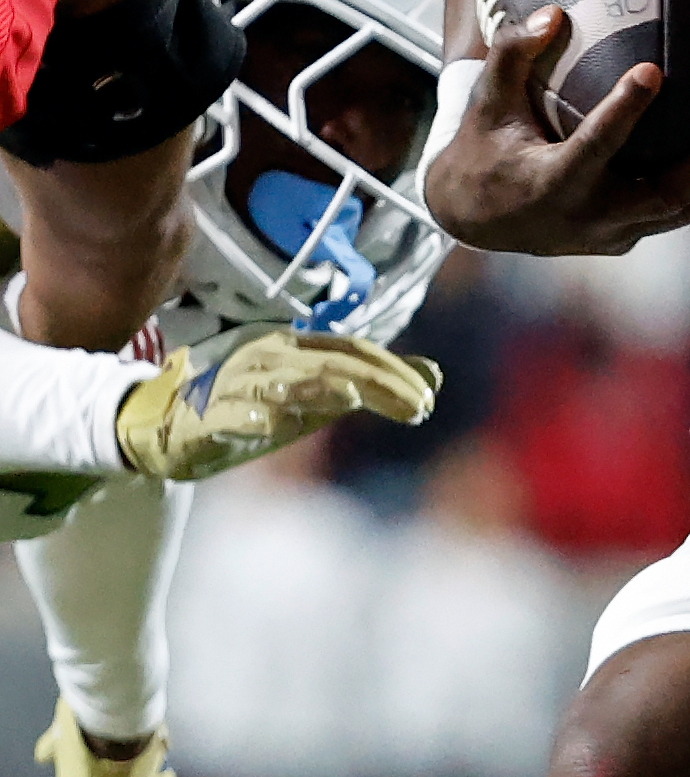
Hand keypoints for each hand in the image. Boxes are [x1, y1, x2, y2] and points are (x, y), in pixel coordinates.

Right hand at [116, 327, 439, 480]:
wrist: (169, 428)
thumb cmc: (255, 409)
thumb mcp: (319, 398)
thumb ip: (372, 385)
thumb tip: (434, 376)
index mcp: (296, 348)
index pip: (354, 352)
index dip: (393, 371)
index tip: (429, 397)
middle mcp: (267, 358)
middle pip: (329, 365)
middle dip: (376, 383)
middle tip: (417, 407)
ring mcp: (234, 386)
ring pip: (280, 383)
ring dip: (317, 390)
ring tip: (352, 398)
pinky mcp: (204, 419)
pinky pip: (227, 415)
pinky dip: (248, 418)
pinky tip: (270, 426)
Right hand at [421, 5, 689, 256]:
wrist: (479, 219)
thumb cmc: (484, 148)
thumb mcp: (486, 102)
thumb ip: (512, 55)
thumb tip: (554, 12)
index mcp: (548, 184)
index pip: (593, 148)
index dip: (623, 113)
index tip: (652, 69)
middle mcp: (587, 219)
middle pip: (663, 196)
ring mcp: (612, 235)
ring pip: (682, 210)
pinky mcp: (629, 238)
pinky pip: (678, 212)